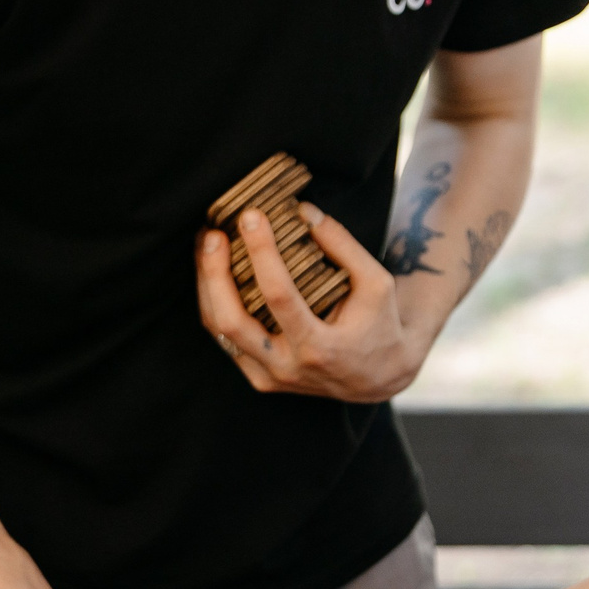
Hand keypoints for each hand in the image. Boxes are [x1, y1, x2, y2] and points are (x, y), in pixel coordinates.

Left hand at [196, 203, 424, 402]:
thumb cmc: (380, 325)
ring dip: (207, 285)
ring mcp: (268, 376)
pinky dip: (214, 303)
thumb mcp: (376, 283)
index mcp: (320, 348)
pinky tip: (214, 272)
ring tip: (207, 245)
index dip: (261, 252)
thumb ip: (342, 244)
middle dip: (214, 273)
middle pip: (231, 321)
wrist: (379, 379)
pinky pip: (225, 339)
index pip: (279, 296)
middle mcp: (287, 367)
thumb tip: (302, 210)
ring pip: (219, 330)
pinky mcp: (258, 377)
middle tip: (212, 234)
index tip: (251, 217)